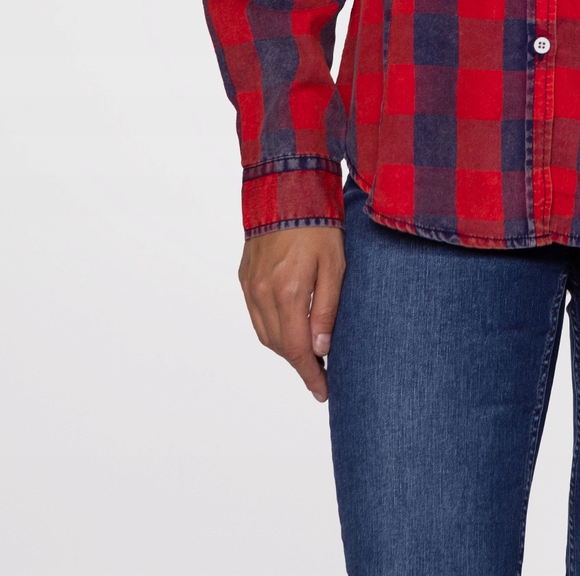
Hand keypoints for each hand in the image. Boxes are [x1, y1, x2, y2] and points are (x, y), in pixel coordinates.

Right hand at [238, 225, 346, 401]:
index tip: (324, 392)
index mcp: (289, 292)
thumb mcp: (335, 265)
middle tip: (322, 373)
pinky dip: (273, 330)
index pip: (299, 350)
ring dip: (286, 349)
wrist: (285, 188)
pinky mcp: (244, 278)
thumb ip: (327, 309)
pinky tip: (290, 328)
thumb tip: (321, 349)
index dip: (311, 375)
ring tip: (309, 353)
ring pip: (266, 335)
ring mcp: (250, 286)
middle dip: (301, 364)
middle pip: (281, 347)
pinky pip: (257, 316)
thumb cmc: (318, 224)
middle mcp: (263, 294)